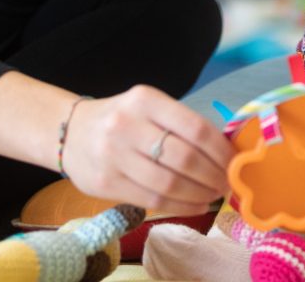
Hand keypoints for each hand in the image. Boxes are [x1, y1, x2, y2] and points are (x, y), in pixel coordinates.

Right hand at [62, 85, 233, 215]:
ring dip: (199, 193)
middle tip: (228, 182)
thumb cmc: (124, 118)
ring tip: (214, 195)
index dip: (220, 149)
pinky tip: (195, 204)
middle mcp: (127, 125)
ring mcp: (114, 155)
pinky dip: (180, 205)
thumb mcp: (150, 107)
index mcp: (146, 100)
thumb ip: (181, 124)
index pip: (194, 127)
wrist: (70, 131)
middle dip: (213, 175)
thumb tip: (224, 150)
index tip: (234, 161)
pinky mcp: (105, 183)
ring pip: (168, 183)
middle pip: (184, 158)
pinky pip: (151, 200)